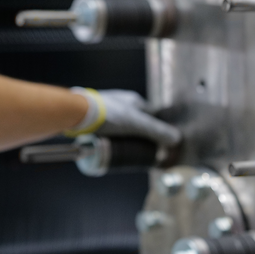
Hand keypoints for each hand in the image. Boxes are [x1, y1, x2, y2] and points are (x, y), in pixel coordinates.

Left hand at [65, 87, 180, 145]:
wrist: (78, 113)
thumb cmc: (109, 115)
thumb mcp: (137, 124)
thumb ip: (156, 131)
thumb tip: (176, 139)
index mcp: (133, 101)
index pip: (150, 116)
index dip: (155, 130)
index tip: (157, 145)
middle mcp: (120, 103)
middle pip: (135, 123)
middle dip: (138, 137)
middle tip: (140, 152)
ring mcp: (106, 109)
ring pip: (120, 127)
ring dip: (124, 138)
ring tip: (125, 152)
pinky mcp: (94, 118)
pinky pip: (106, 130)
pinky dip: (110, 138)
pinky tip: (109, 147)